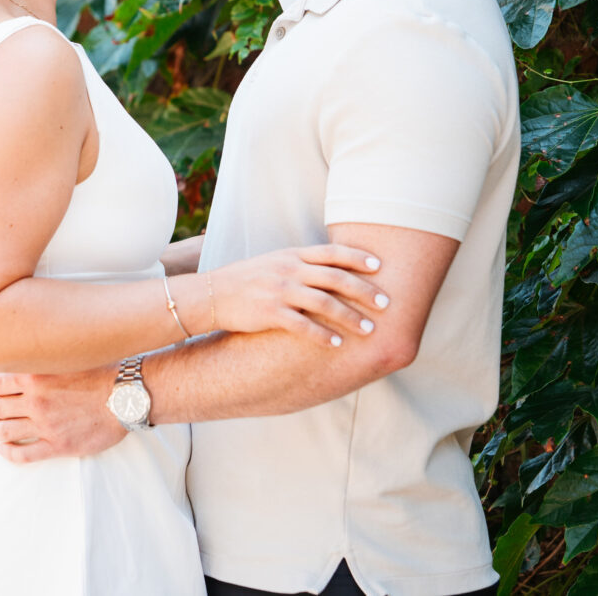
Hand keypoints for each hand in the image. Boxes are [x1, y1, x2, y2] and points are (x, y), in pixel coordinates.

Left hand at [0, 366, 125, 463]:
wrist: (126, 396)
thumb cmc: (103, 372)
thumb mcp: (69, 356)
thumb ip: (46, 360)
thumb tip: (31, 355)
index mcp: (36, 376)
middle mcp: (35, 400)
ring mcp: (45, 424)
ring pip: (3, 430)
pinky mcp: (57, 445)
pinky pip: (23, 454)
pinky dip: (8, 453)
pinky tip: (3, 450)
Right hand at [210, 244, 388, 345]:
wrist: (211, 295)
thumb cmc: (247, 280)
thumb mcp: (274, 262)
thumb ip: (301, 264)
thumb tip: (332, 270)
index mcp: (292, 255)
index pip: (332, 252)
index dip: (357, 257)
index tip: (380, 266)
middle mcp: (289, 270)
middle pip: (335, 278)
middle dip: (364, 291)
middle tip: (386, 304)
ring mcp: (279, 291)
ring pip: (324, 303)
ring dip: (350, 317)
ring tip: (369, 330)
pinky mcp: (270, 313)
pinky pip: (303, 325)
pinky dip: (323, 335)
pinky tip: (338, 345)